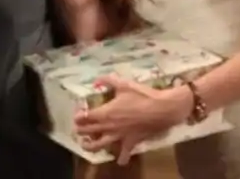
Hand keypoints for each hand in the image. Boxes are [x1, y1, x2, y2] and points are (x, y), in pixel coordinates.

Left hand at [74, 75, 190, 165]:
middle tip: (78, 128)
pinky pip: (124, 155)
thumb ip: (108, 81)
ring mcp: (119, 137)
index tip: (77, 114)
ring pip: (99, 146)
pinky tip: (119, 159)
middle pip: (88, 131)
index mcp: (105, 112)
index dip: (78, 116)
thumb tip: (96, 81)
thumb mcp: (123, 84)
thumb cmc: (142, 95)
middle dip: (80, 130)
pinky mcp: (131, 143)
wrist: (162, 109)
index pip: (85, 117)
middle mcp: (109, 127)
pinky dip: (120, 158)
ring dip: (90, 146)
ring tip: (86, 145)